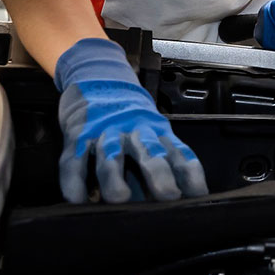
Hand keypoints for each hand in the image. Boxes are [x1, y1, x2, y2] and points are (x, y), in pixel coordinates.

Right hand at [54, 37, 207, 202]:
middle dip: (159, 174)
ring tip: (120, 198)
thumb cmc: (127, 112)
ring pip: (111, 156)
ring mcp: (104, 131)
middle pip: (149, 153)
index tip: (199, 196)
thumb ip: (157, 163)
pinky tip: (77, 200)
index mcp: (156, 130)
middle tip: (168, 195)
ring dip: (115, 178)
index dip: (190, 175)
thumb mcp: (149, 129)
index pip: (179, 153)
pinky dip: (74, 181)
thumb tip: (167, 202)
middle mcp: (134, 130)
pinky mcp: (77, 134)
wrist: (97, 72)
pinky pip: (74, 160)